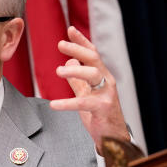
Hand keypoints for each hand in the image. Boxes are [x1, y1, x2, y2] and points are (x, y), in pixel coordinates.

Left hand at [51, 26, 127, 154]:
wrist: (112, 137)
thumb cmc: (99, 114)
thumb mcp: (86, 93)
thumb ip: (77, 79)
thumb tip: (69, 61)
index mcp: (101, 76)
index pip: (92, 54)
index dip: (82, 41)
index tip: (70, 30)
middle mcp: (106, 81)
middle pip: (93, 59)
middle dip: (78, 49)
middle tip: (60, 44)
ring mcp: (106, 94)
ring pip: (93, 75)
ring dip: (75, 70)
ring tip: (58, 71)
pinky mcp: (103, 108)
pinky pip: (84, 103)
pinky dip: (67, 103)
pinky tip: (53, 104)